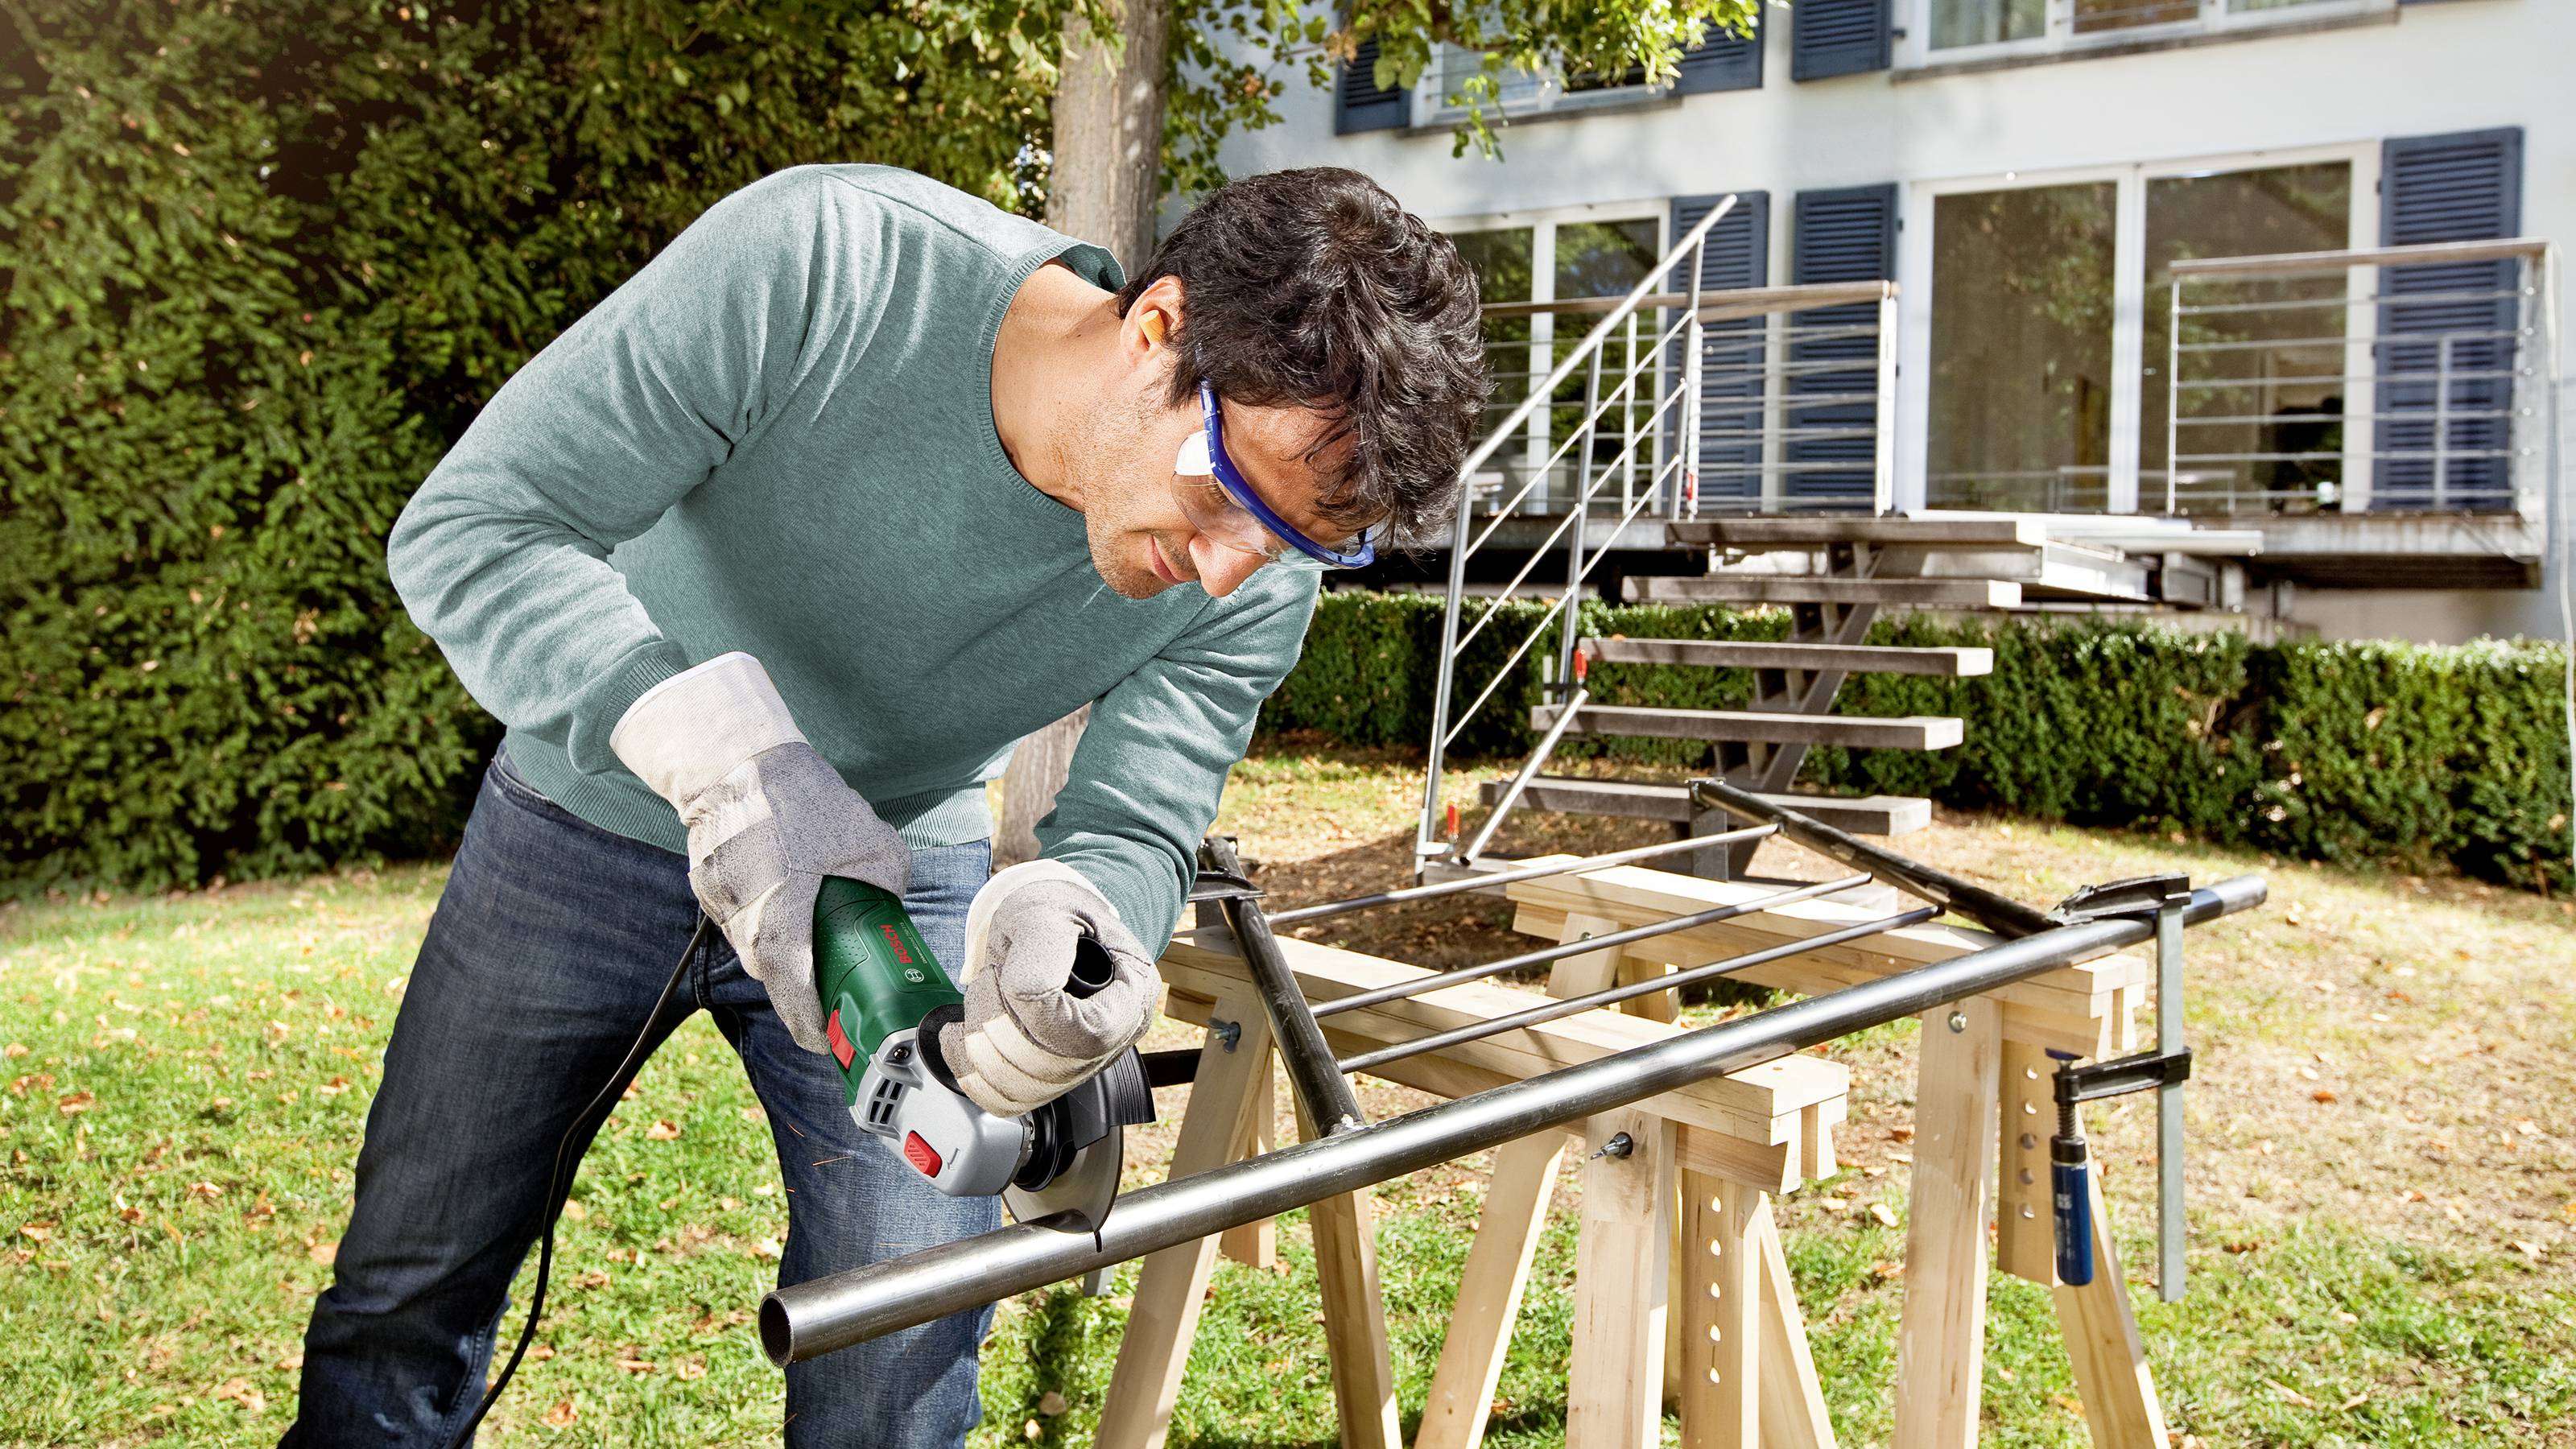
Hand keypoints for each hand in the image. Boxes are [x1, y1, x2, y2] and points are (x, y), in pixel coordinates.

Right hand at [612, 652, 910, 1054]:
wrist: (738, 761)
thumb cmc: (805, 801)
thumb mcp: (870, 842)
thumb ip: (884, 884)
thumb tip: (895, 913)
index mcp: (785, 909)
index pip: (792, 986)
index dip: (808, 1019)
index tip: (825, 1038)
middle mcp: (745, 912)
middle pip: (770, 972)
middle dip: (798, 989)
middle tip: (828, 999)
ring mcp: (719, 899)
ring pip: (750, 945)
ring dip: (779, 951)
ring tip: (806, 941)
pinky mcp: (705, 884)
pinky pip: (736, 917)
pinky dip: (758, 918)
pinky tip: (779, 897)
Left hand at [937, 860, 1160, 1116]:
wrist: (1047, 920)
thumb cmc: (1052, 912)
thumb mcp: (1046, 911)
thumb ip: (1042, 949)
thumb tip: (1027, 996)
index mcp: (1132, 991)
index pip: (1087, 1034)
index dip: (1035, 1014)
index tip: (1006, 974)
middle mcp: (1117, 1035)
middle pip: (1054, 1067)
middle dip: (999, 1024)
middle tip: (988, 979)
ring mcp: (1087, 1061)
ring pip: (1027, 1089)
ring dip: (983, 1045)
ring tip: (981, 1000)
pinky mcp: (1053, 1075)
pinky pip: (1010, 1101)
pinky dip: (971, 1074)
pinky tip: (960, 1037)